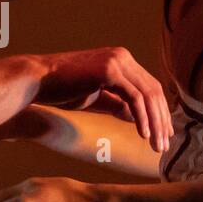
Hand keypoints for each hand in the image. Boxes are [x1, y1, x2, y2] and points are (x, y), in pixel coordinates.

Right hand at [34, 47, 170, 151]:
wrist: (37, 81)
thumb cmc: (62, 89)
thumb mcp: (96, 99)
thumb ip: (118, 105)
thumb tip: (138, 119)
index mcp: (121, 60)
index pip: (148, 87)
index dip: (158, 111)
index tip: (163, 133)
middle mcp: (122, 56)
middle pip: (152, 90)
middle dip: (161, 120)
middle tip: (164, 145)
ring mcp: (117, 61)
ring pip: (147, 94)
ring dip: (155, 123)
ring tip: (157, 145)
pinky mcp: (109, 70)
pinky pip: (134, 97)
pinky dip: (142, 117)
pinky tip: (143, 134)